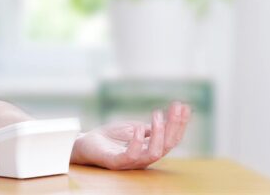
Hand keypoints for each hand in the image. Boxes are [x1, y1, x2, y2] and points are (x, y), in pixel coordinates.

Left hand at [70, 102, 191, 169]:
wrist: (85, 143)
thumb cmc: (109, 137)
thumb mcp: (133, 128)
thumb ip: (150, 128)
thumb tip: (169, 119)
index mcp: (149, 149)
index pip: (171, 139)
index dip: (180, 124)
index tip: (184, 106)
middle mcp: (144, 158)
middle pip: (167, 146)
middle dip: (175, 126)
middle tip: (177, 107)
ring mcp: (130, 161)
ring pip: (154, 153)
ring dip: (159, 133)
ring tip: (158, 114)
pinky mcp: (115, 162)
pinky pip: (130, 155)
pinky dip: (137, 142)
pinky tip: (138, 127)